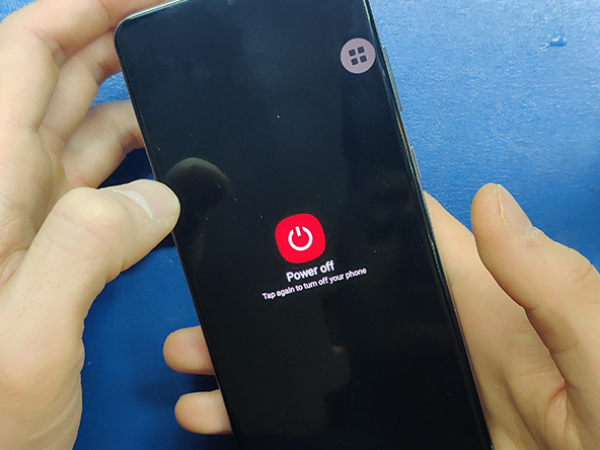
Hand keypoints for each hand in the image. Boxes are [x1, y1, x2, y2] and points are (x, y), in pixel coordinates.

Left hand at [0, 1, 178, 448]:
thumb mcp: (26, 341)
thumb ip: (84, 250)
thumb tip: (157, 197)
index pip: (25, 51)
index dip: (82, 4)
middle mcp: (6, 186)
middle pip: (59, 77)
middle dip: (119, 39)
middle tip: (183, 33)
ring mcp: (33, 217)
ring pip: (87, 128)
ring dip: (136, 101)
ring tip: (190, 92)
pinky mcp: (59, 249)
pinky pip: (105, 183)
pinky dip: (140, 164)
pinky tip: (173, 167)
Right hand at [165, 184, 599, 448]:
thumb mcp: (598, 351)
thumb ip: (552, 285)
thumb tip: (486, 200)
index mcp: (481, 304)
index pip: (405, 237)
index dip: (342, 212)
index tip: (271, 206)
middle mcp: (437, 341)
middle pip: (341, 301)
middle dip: (271, 296)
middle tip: (209, 303)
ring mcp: (417, 393)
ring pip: (323, 364)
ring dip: (261, 363)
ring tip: (197, 364)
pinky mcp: (406, 436)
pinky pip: (333, 422)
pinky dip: (282, 419)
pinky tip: (233, 419)